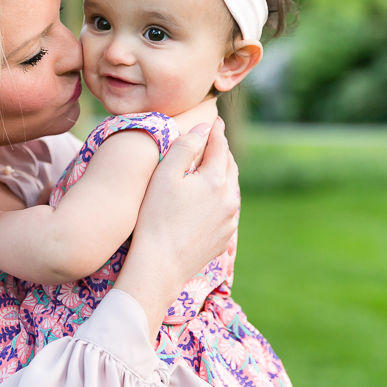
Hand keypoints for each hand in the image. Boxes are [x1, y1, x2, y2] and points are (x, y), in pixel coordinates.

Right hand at [114, 117, 238, 333]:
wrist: (159, 266)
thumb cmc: (155, 217)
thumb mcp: (164, 175)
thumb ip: (185, 147)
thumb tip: (204, 129)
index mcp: (216, 180)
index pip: (220, 146)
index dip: (216, 131)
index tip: (215, 121)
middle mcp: (229, 199)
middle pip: (230, 166)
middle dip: (222, 150)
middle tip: (215, 140)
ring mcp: (229, 220)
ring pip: (231, 188)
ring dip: (224, 173)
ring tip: (214, 165)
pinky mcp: (225, 237)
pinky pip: (228, 208)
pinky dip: (222, 195)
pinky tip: (211, 197)